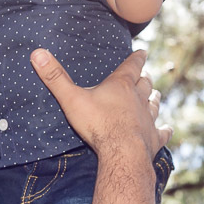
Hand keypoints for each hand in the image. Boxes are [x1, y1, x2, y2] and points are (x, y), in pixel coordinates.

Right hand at [31, 49, 170, 158]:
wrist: (121, 152)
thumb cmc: (97, 123)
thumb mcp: (71, 98)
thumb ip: (55, 77)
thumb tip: (37, 53)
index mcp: (120, 85)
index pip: (132, 66)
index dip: (137, 58)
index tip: (142, 52)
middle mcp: (138, 98)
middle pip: (145, 84)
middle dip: (145, 78)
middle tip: (146, 75)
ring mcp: (148, 119)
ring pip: (155, 104)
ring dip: (154, 99)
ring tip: (155, 95)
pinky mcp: (153, 138)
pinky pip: (162, 131)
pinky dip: (164, 129)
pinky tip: (167, 129)